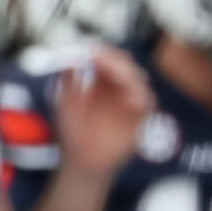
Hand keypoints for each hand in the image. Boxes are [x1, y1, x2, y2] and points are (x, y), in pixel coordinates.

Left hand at [55, 45, 151, 176]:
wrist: (82, 159)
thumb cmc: (72, 132)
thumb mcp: (64, 102)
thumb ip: (69, 80)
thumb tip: (71, 58)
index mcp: (100, 82)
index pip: (109, 59)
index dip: (104, 53)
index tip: (93, 51)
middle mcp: (117, 89)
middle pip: (127, 66)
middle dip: (117, 61)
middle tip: (103, 61)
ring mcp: (129, 102)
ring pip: (140, 80)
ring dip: (129, 75)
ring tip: (116, 76)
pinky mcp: (139, 118)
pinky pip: (147, 103)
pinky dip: (142, 97)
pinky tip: (130, 97)